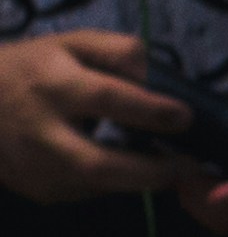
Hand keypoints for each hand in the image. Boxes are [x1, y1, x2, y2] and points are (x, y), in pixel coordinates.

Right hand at [0, 32, 200, 206]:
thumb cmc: (32, 68)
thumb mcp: (72, 44)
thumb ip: (120, 51)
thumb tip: (160, 78)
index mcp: (51, 84)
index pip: (105, 98)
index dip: (150, 110)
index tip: (185, 117)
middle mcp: (39, 131)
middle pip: (98, 164)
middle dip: (151, 171)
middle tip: (186, 166)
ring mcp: (33, 167)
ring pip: (96, 186)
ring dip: (138, 181)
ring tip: (164, 168)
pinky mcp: (36, 189)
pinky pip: (85, 192)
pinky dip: (111, 183)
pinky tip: (122, 168)